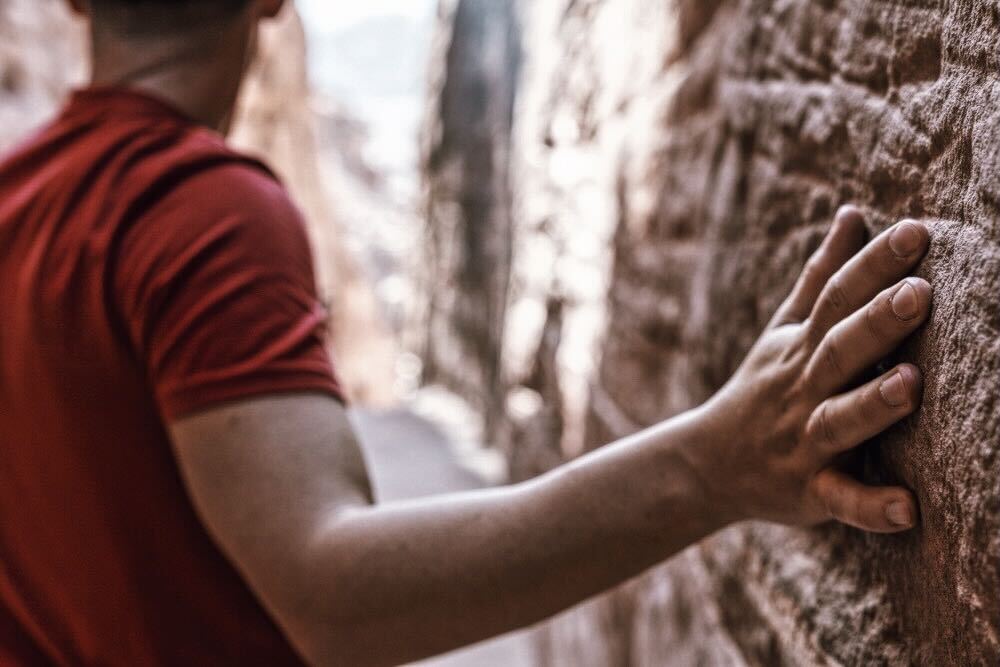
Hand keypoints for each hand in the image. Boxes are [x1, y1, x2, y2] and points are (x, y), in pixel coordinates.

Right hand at [688, 206, 930, 532]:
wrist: (707, 463)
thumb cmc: (761, 389)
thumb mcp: (784, 328)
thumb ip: (821, 275)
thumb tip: (853, 212)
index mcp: (800, 347)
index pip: (837, 298)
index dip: (874, 266)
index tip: (916, 231)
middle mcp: (802, 388)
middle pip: (839, 350)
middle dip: (877, 322)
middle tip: (919, 293)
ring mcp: (804, 441)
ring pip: (839, 421)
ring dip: (873, 404)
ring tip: (912, 384)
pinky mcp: (809, 492)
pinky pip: (841, 501)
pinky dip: (871, 507)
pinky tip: (908, 508)